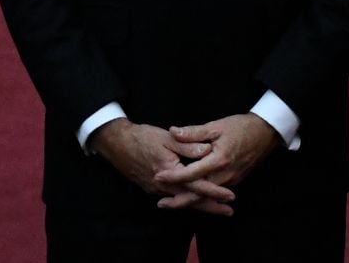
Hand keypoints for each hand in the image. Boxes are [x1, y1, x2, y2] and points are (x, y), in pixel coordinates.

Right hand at [90, 118, 235, 215]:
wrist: (118, 144)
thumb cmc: (143, 137)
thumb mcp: (167, 137)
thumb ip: (188, 145)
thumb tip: (208, 150)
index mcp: (170, 172)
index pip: (196, 185)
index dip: (214, 191)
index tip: (230, 196)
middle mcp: (164, 186)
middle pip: (191, 200)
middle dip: (211, 206)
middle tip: (229, 211)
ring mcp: (157, 189)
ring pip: (182, 201)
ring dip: (200, 205)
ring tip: (217, 209)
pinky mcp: (152, 188)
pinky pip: (173, 197)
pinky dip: (186, 200)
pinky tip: (194, 200)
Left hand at [155, 113, 279, 211]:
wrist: (265, 133)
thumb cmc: (240, 127)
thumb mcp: (216, 125)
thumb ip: (194, 132)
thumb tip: (173, 131)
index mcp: (219, 160)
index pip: (192, 173)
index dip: (174, 176)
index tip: (158, 176)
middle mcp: (225, 175)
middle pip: (199, 194)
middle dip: (179, 201)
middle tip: (160, 204)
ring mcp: (230, 181)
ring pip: (207, 196)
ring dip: (189, 200)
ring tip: (171, 202)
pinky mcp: (234, 181)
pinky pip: (215, 193)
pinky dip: (202, 197)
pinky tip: (191, 196)